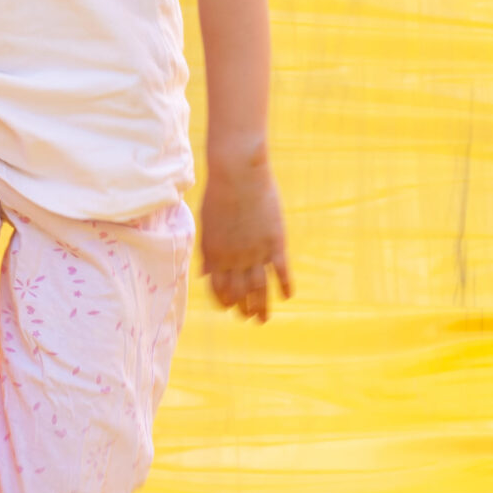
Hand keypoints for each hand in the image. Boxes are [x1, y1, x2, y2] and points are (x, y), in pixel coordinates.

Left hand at [198, 140, 290, 322]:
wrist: (238, 172)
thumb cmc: (219, 193)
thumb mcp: (207, 224)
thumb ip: (209, 252)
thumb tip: (205, 274)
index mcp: (214, 254)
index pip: (218, 289)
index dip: (223, 302)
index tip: (229, 308)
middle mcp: (234, 258)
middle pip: (240, 294)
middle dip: (243, 310)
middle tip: (248, 318)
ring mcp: (256, 252)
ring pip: (260, 289)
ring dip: (261, 307)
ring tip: (263, 320)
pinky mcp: (275, 242)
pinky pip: (281, 271)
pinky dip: (284, 286)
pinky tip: (286, 296)